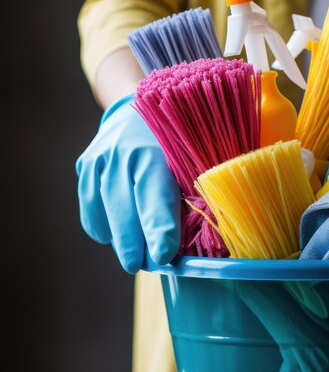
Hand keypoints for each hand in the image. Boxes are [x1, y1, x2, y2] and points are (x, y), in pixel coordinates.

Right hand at [75, 94, 180, 272]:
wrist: (143, 105)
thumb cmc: (179, 138)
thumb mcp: (193, 157)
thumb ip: (193, 193)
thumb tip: (199, 240)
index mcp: (154, 151)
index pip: (154, 196)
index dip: (159, 229)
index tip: (164, 256)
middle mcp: (120, 153)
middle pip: (124, 211)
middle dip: (135, 245)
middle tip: (145, 266)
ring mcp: (98, 160)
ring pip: (105, 213)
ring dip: (121, 238)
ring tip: (137, 253)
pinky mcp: (85, 165)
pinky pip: (92, 208)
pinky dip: (105, 225)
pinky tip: (120, 232)